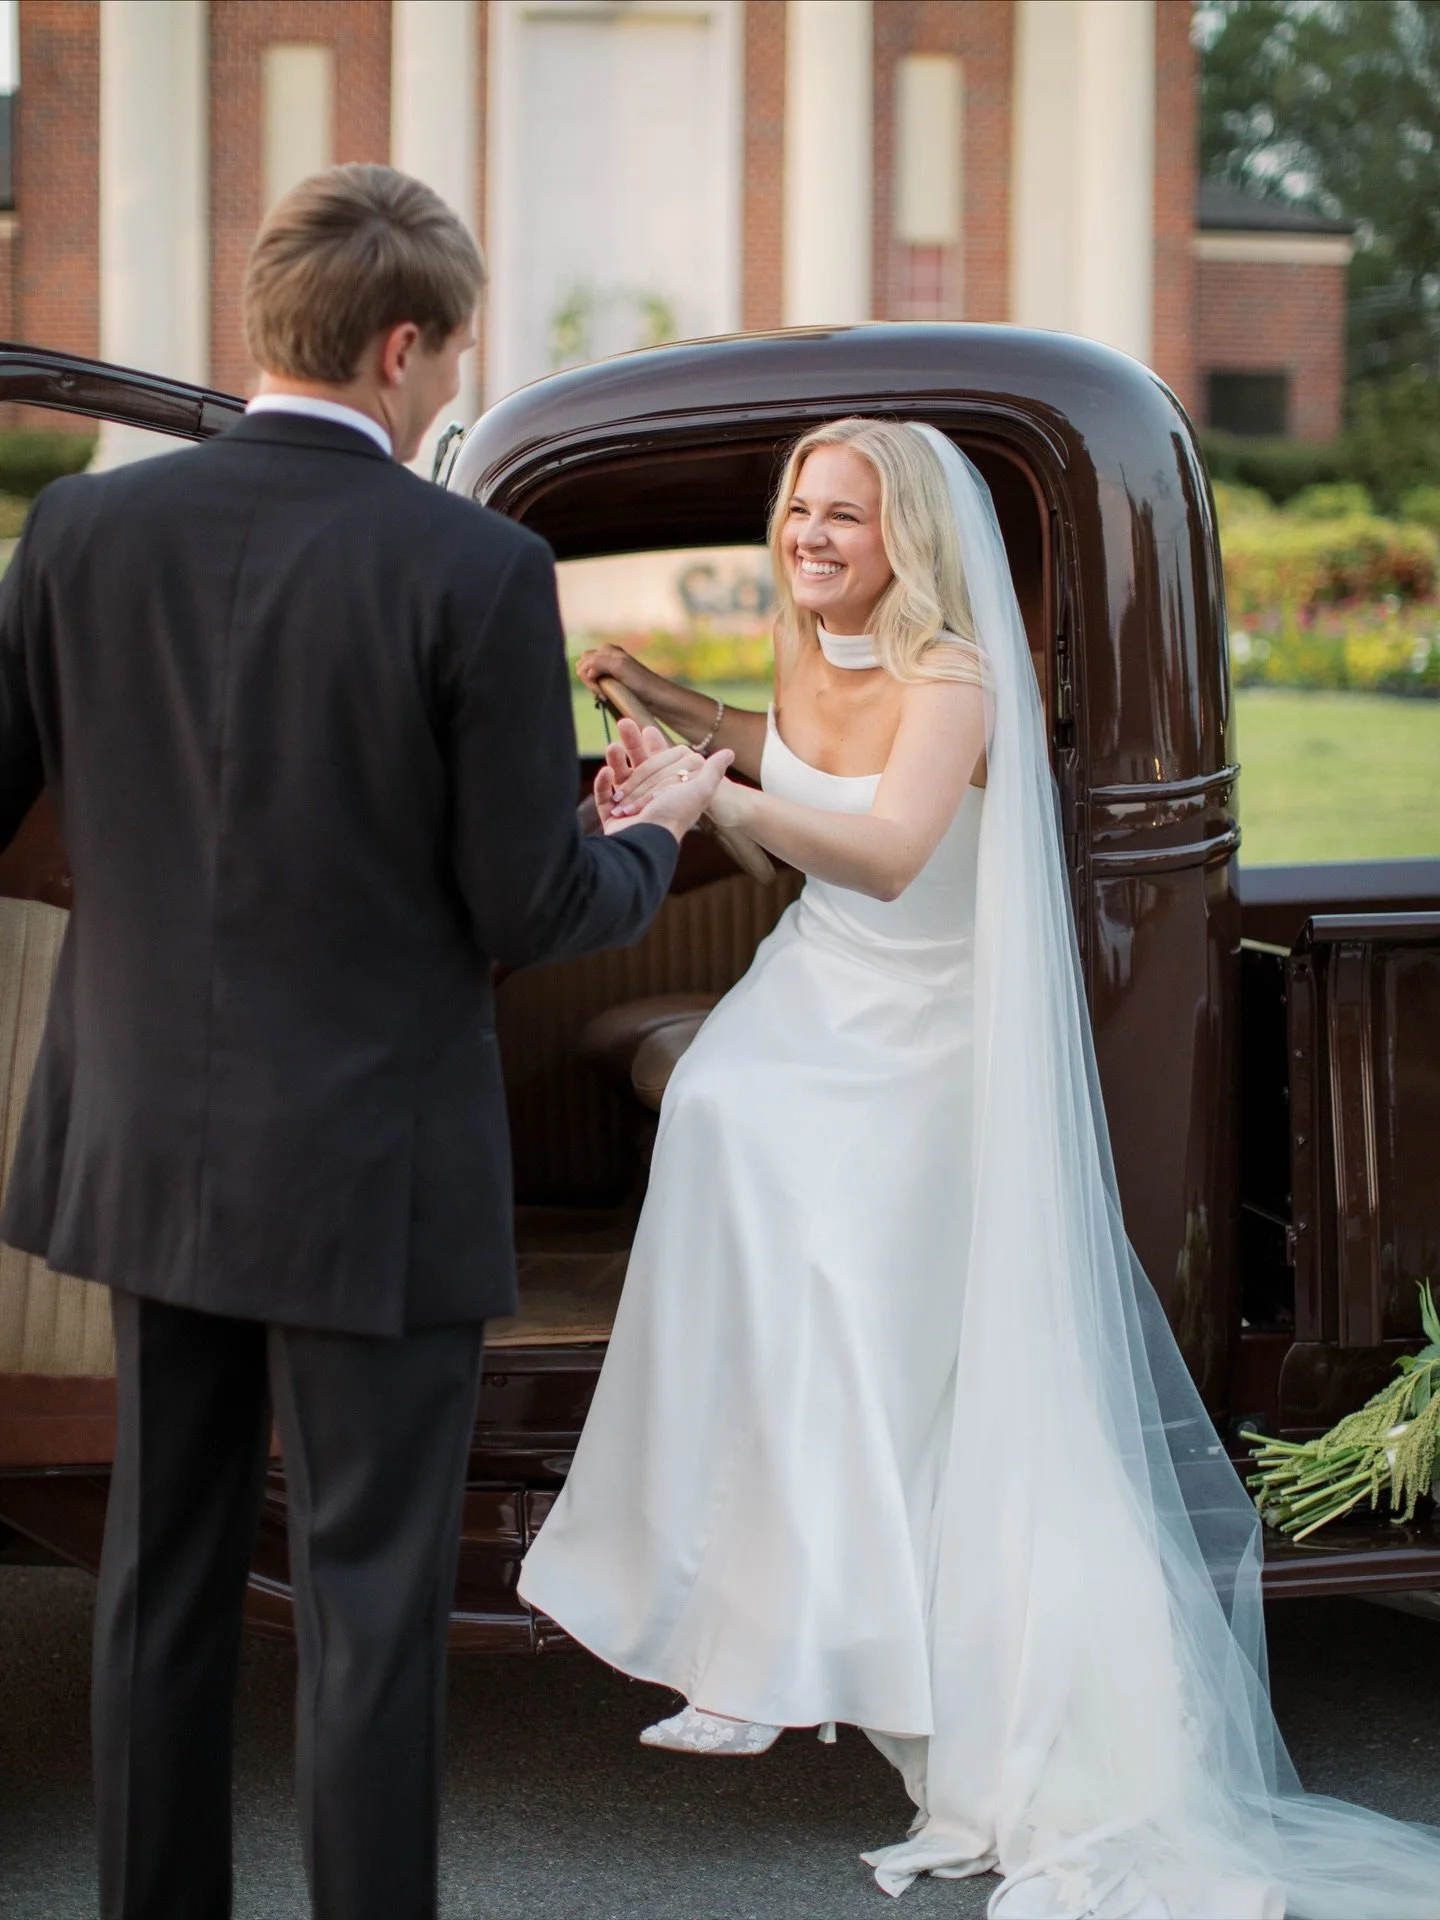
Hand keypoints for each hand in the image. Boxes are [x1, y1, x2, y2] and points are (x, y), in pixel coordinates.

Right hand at [575, 643, 674, 711]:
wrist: (657, 698)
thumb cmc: (641, 682)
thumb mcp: (619, 666)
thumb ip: (599, 661)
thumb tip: (585, 669)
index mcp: (607, 650)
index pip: (584, 662)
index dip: (588, 676)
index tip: (602, 689)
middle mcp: (607, 657)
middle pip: (583, 668)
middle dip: (589, 681)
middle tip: (604, 692)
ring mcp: (609, 670)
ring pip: (589, 678)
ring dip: (594, 688)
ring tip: (607, 696)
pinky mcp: (613, 682)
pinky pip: (596, 685)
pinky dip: (598, 692)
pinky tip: (607, 698)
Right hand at [596, 720, 734, 843]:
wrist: (648, 840)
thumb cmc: (675, 815)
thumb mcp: (700, 790)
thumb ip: (712, 771)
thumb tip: (729, 753)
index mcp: (670, 793)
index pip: (660, 765)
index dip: (654, 750)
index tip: (647, 729)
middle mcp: (650, 800)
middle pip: (638, 767)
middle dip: (631, 745)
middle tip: (624, 722)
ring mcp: (629, 809)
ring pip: (619, 779)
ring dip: (615, 762)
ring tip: (612, 746)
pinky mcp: (612, 819)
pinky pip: (603, 797)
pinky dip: (602, 785)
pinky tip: (605, 771)